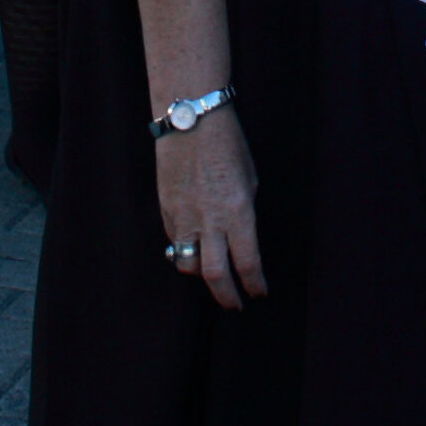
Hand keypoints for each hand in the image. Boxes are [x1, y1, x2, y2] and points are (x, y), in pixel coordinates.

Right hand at [154, 107, 265, 309]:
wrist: (190, 120)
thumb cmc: (227, 144)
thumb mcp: (248, 179)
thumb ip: (243, 212)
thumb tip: (239, 235)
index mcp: (237, 212)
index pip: (247, 262)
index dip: (254, 283)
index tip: (258, 292)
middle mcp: (209, 220)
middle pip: (215, 274)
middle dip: (226, 296)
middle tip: (234, 305)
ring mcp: (184, 217)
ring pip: (188, 264)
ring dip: (202, 276)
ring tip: (213, 278)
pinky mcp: (166, 210)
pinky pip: (176, 242)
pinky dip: (185, 252)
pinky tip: (194, 250)